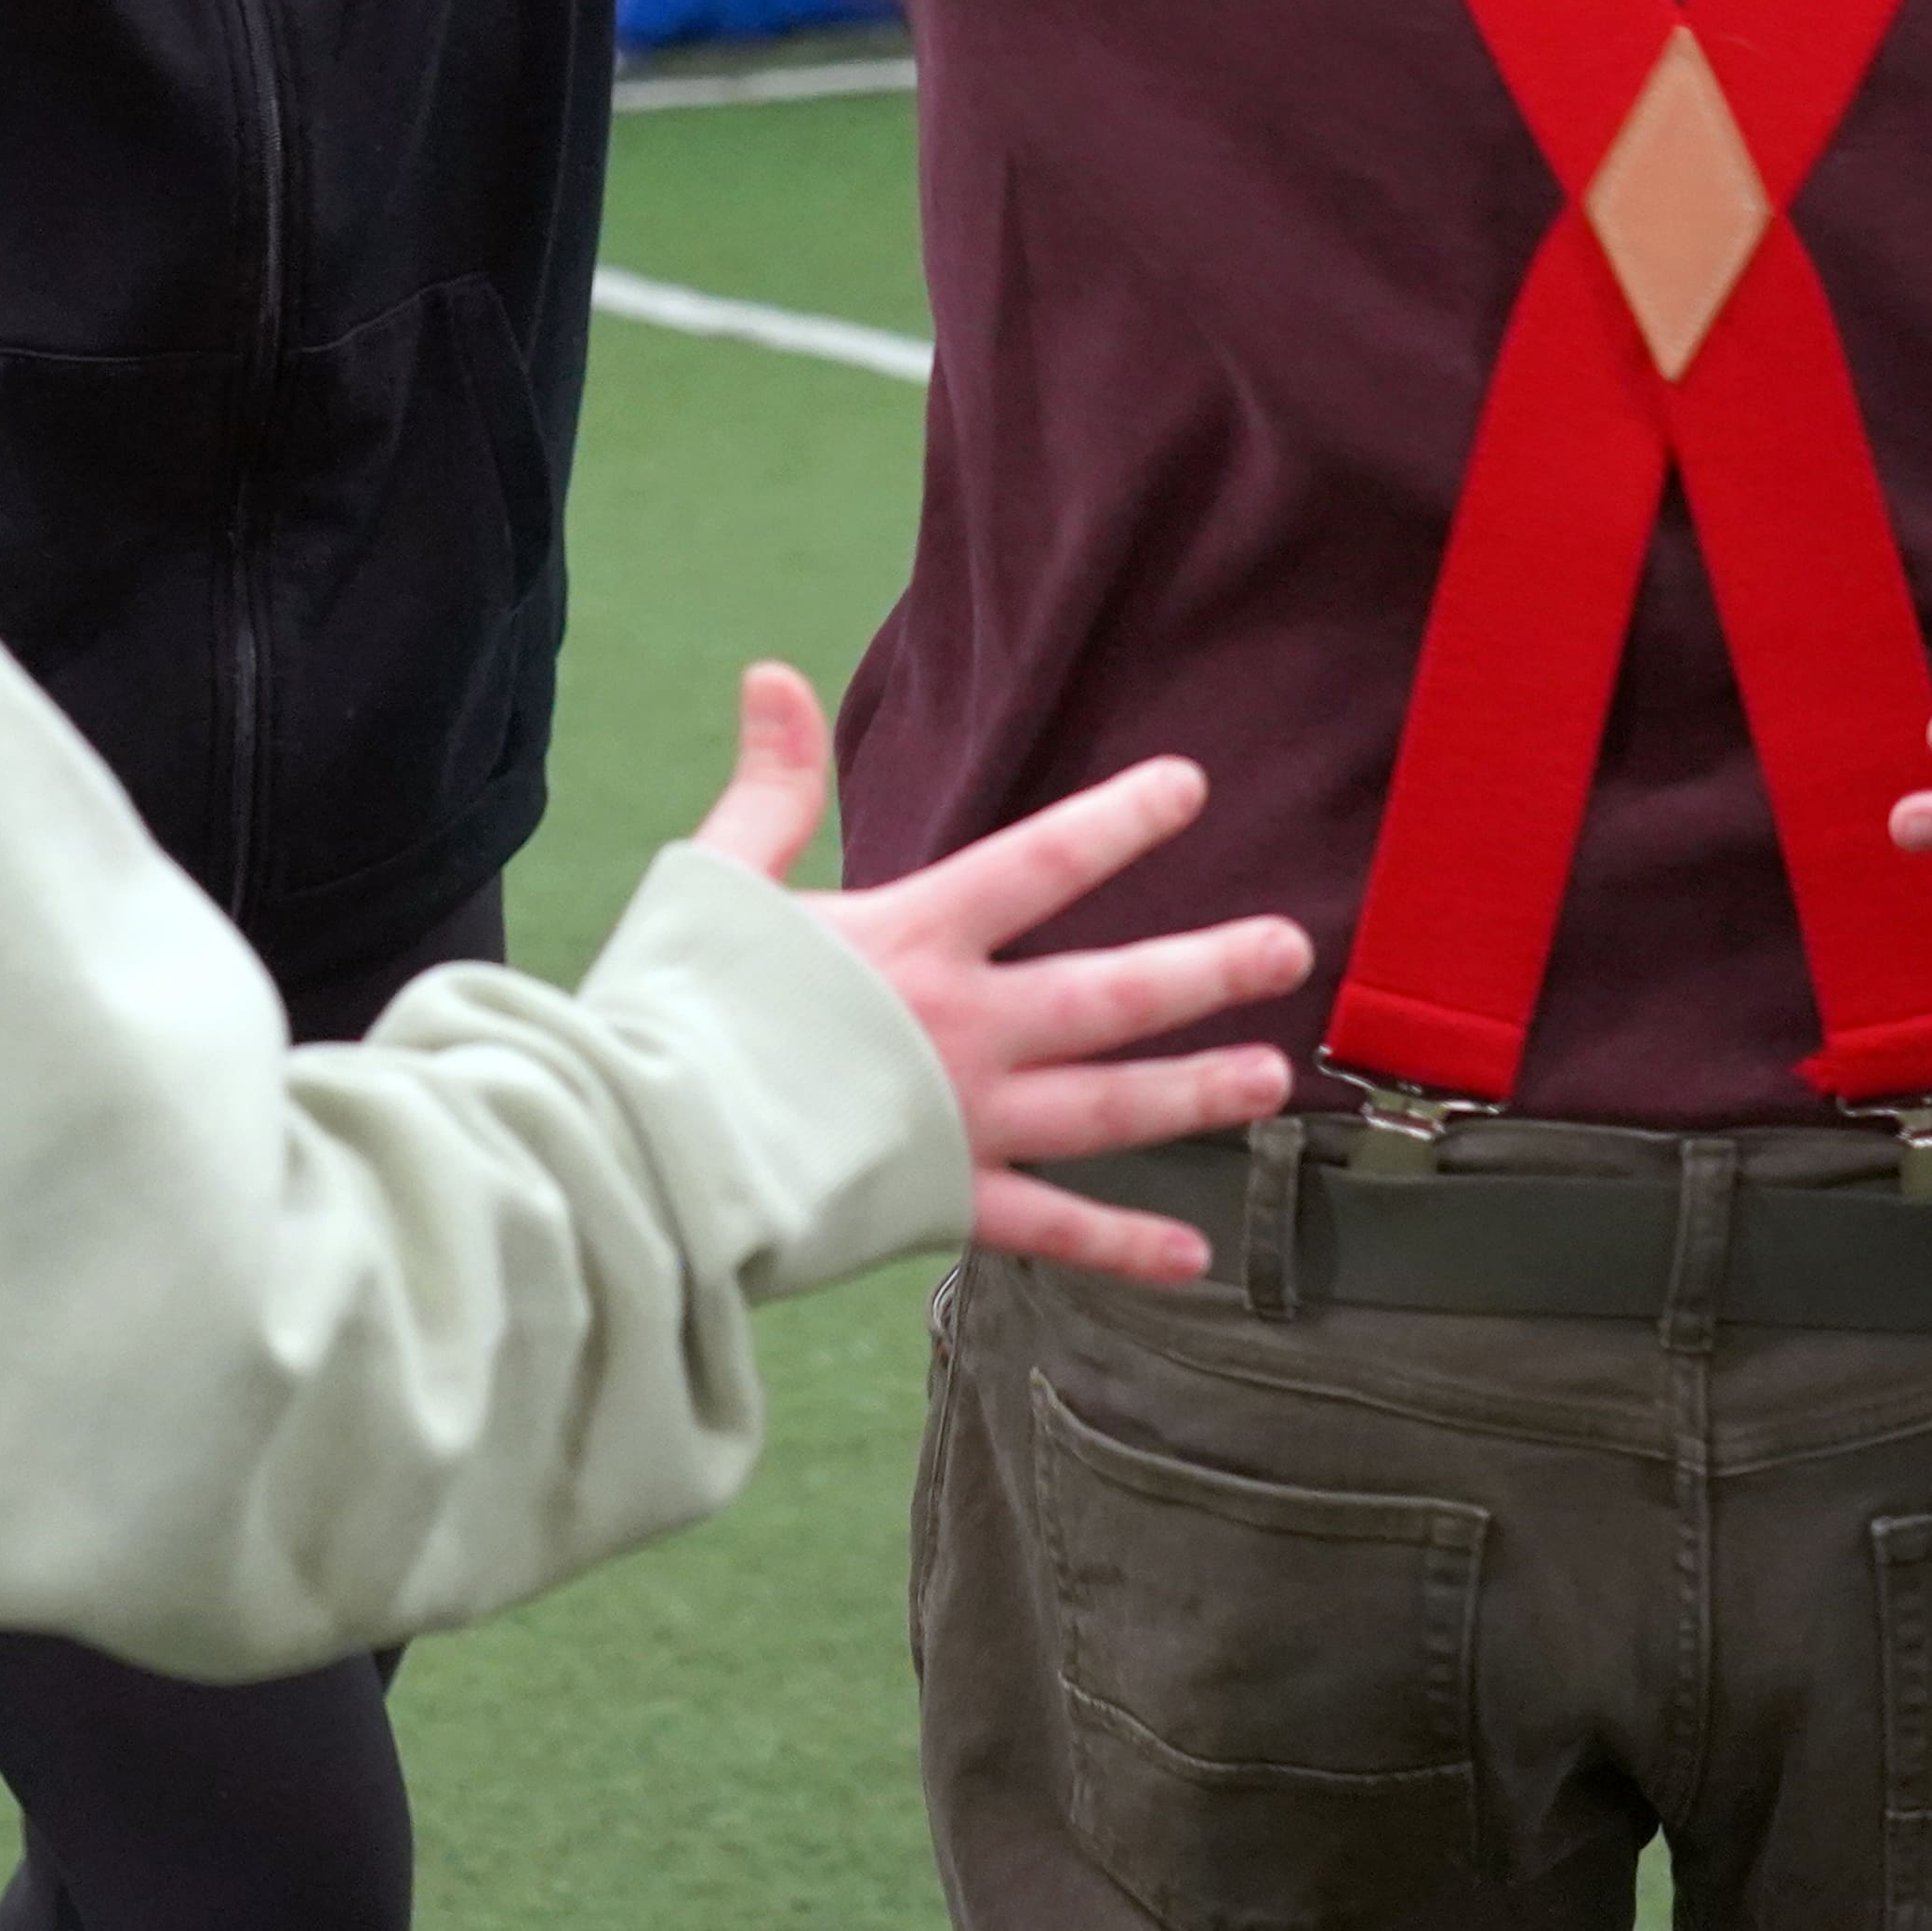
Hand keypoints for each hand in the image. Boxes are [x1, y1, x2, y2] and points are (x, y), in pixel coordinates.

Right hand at [691, 663, 1310, 1285]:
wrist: (642, 1143)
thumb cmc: (670, 1004)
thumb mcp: (719, 876)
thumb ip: (771, 785)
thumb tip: (773, 673)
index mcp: (912, 939)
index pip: (1041, 862)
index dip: (1120, 819)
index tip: (1189, 786)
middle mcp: (960, 1028)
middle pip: (1110, 993)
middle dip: (1207, 968)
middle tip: (1288, 949)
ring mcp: (962, 1123)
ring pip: (1108, 1109)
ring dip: (1196, 1093)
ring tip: (1270, 1080)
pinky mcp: (942, 1207)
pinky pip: (1053, 1229)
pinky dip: (1125, 1245)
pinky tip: (1194, 1256)